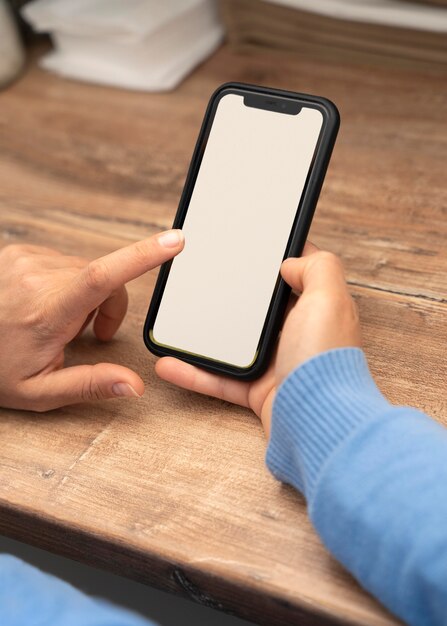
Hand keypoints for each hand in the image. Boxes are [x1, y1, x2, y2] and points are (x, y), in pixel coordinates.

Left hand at [0, 230, 183, 411]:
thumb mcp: (40, 392)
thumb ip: (90, 385)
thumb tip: (135, 385)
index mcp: (47, 313)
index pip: (103, 278)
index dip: (142, 256)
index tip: (173, 241)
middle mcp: (37, 277)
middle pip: (106, 279)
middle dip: (109, 306)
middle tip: (90, 336)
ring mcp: (26, 259)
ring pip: (86, 270)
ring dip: (86, 294)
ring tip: (60, 320)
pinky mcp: (20, 251)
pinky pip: (64, 262)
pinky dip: (66, 282)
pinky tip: (46, 303)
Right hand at [156, 243, 361, 437]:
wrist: (319, 423)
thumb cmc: (326, 360)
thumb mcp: (329, 299)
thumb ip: (318, 267)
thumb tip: (291, 263)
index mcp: (317, 310)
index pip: (297, 276)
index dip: (277, 259)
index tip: (250, 246)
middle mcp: (298, 336)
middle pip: (260, 309)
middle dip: (234, 294)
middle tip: (206, 277)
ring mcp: (276, 365)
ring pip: (233, 344)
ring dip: (205, 334)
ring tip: (181, 318)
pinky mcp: (257, 392)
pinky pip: (218, 379)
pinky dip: (193, 372)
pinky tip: (169, 362)